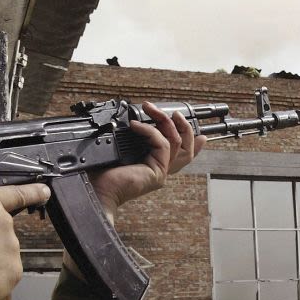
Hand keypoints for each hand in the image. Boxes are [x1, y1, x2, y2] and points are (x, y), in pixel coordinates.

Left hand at [88, 102, 204, 223]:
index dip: (195, 145)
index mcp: (153, 167)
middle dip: (183, 126)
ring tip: (150, 108)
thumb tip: (134, 120)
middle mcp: (161, 170)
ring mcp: (160, 172)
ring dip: (164, 120)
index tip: (202, 135)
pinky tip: (136, 126)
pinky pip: (163, 144)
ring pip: (177, 142)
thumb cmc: (100, 174)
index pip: (181, 156)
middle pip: (186, 148)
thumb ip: (132, 140)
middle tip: (174, 113)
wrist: (96, 190)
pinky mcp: (157, 171)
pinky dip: (150, 130)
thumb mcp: (119, 150)